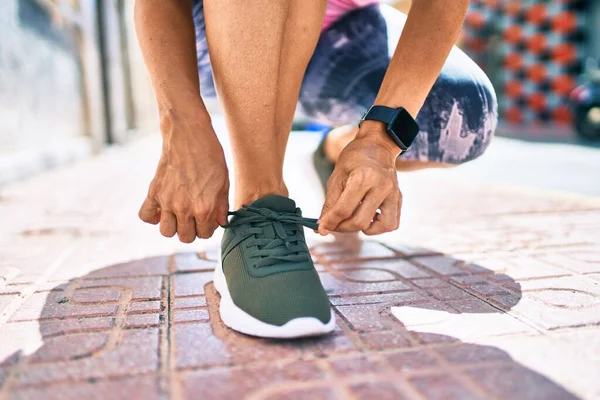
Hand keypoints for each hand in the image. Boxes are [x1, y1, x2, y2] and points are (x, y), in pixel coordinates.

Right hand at [138, 111, 228, 242]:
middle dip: (192, 230)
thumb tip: (220, 223)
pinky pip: (146, 216)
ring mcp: (166, 201)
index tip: (208, 218)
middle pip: (185, 237)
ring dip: (173, 227)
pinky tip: (162, 208)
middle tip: (194, 217)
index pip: (204, 234)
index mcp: (204, 207)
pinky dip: (153, 216)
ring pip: (166, 232)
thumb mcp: (223, 182)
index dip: (208, 227)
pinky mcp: (153, 192)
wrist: (189, 136)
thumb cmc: (210, 156)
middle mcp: (183, 208)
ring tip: (179, 214)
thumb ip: (221, 207)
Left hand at [318, 123, 401, 234]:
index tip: (321, 229)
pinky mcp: (399, 199)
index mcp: (363, 177)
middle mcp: (382, 186)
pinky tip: (368, 216)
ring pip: (380, 227)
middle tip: (335, 223)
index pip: (344, 210)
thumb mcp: (336, 177)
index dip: (330, 222)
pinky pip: (391, 224)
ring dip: (363, 228)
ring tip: (354, 218)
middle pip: (360, 222)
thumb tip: (323, 226)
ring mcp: (393, 193)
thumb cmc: (354, 159)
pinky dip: (378, 227)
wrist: (377, 146)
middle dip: (343, 227)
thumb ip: (330, 203)